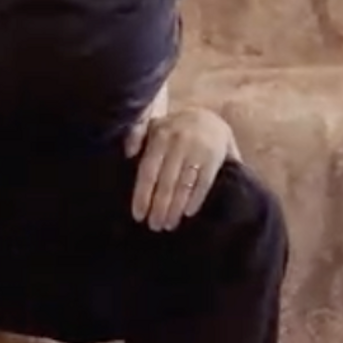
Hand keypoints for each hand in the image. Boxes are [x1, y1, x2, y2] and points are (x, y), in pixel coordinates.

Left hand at [123, 106, 236, 230]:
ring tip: (169, 225)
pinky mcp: (214, 158)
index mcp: (160, 137)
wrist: (210, 117)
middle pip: (166, 183)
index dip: (143, 195)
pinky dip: (196, 199)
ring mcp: (197, 151)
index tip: (139, 216)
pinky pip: (203, 183)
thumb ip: (137, 134)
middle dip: (159, 207)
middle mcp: (178, 144)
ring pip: (183, 185)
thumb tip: (128, 153)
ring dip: (175, 208)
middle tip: (155, 226)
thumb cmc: (175, 128)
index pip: (148, 171)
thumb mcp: (154, 124)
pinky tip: (188, 213)